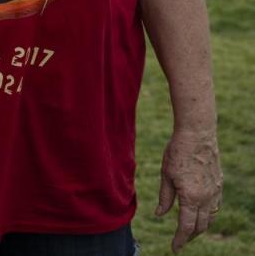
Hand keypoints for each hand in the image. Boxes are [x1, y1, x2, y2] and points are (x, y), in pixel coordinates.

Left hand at [156, 129, 222, 252]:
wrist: (198, 135)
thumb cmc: (177, 152)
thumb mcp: (166, 175)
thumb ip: (165, 198)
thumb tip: (160, 214)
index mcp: (191, 198)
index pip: (186, 227)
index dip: (180, 240)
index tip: (174, 248)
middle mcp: (207, 198)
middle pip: (200, 226)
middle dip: (189, 236)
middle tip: (179, 241)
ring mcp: (215, 192)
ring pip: (210, 218)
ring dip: (200, 227)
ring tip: (189, 230)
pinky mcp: (219, 184)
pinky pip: (215, 206)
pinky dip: (208, 214)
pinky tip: (200, 213)